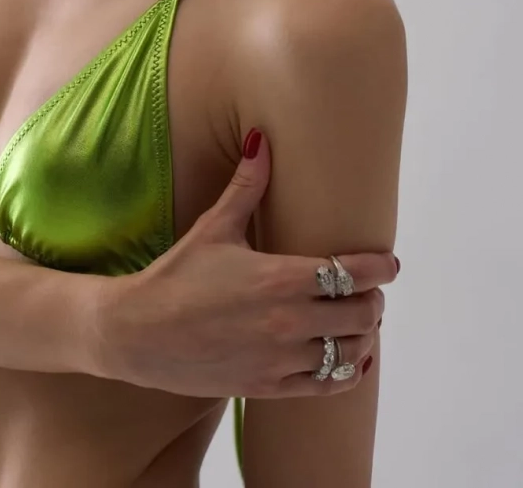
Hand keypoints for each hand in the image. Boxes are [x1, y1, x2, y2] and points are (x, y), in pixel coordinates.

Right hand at [94, 129, 395, 398]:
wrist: (138, 333)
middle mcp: (289, 321)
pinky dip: (346, 372)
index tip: (389, 264)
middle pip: (361, 313)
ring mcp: (281, 358)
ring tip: (359, 322)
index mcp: (280, 277)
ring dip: (362, 335)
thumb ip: (247, 186)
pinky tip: (349, 361)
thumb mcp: (213, 228)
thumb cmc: (176, 276)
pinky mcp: (270, 387)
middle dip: (372, 300)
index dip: (379, 268)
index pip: (352, 272)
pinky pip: (328, 386)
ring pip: (350, 352)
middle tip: (368, 290)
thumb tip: (261, 140)